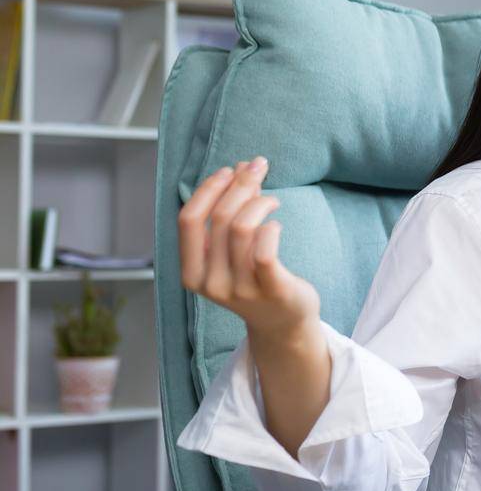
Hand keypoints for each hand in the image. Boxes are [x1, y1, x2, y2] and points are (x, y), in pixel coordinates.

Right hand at [178, 157, 320, 345]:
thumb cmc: (254, 278)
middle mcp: (211, 283)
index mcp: (192, 272)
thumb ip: (231, 211)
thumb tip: (239, 168)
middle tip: (259, 168)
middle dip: (240, 184)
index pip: (188, 220)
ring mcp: (240, 289)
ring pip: (243, 228)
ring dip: (260, 201)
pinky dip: (271, 227)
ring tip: (272, 199)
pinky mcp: (271, 289)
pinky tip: (275, 224)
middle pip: (220, 218)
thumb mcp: (231, 249)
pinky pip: (265, 249)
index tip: (228, 170)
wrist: (282, 322)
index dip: (207, 189)